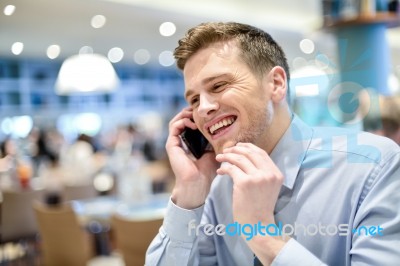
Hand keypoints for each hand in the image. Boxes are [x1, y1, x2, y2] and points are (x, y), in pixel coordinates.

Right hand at [167, 107, 217, 208]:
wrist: (198, 183)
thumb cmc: (207, 170)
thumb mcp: (215, 151)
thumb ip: (218, 139)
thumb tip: (229, 127)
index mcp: (191, 141)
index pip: (191, 122)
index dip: (198, 115)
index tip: (208, 111)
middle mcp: (182, 140)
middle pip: (183, 118)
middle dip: (191, 112)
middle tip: (201, 110)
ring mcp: (176, 142)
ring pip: (176, 120)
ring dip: (186, 114)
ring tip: (196, 115)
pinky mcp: (172, 145)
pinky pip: (174, 127)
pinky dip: (183, 121)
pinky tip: (193, 124)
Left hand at [216, 142, 285, 263]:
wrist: (258, 225)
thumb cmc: (260, 208)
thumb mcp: (268, 187)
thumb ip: (262, 173)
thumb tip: (244, 157)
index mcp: (276, 174)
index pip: (262, 153)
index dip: (249, 147)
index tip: (238, 146)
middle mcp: (269, 174)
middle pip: (250, 153)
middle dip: (236, 149)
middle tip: (226, 150)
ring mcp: (257, 178)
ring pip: (239, 159)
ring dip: (227, 156)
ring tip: (219, 158)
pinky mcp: (244, 183)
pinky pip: (232, 169)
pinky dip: (224, 168)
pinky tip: (220, 171)